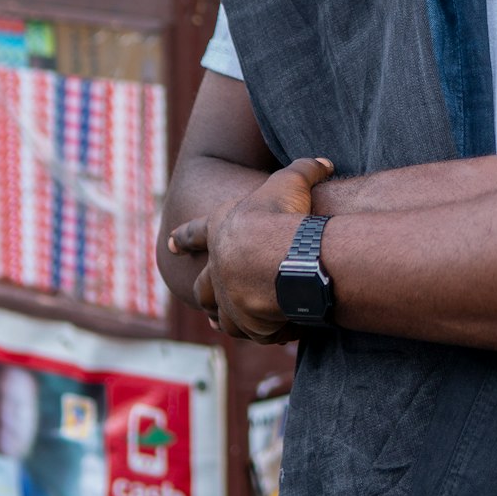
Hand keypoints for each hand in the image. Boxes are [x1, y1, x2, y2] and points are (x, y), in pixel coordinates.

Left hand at [194, 157, 334, 341]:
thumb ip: (307, 170)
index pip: (195, 233)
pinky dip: (267, 331)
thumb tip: (325, 162)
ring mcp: (231, 301)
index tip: (171, 244)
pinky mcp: (250, 324)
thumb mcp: (293, 181)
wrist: (284, 255)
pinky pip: (258, 333)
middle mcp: (218, 270)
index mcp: (220, 232)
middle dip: (204, 292)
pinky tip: (282, 330)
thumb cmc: (283, 214)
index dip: (184, 237)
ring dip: (229, 319)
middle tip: (203, 302)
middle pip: (203, 287)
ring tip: (234, 324)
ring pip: (224, 317)